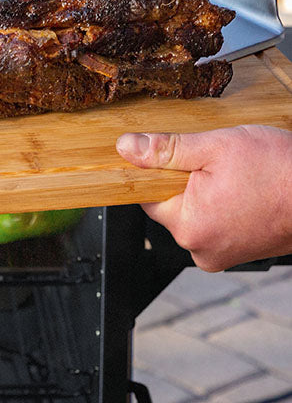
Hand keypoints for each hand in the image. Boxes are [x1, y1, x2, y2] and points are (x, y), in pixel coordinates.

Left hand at [116, 125, 291, 271]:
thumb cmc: (280, 171)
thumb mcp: (214, 147)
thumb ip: (165, 149)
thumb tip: (126, 147)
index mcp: (189, 225)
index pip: (146, 194)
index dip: (158, 171)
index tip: (177, 158)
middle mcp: (201, 248)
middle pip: (169, 205)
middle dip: (184, 182)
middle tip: (215, 166)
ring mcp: (220, 256)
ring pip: (192, 214)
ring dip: (204, 194)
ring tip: (234, 180)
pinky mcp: (237, 255)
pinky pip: (213, 225)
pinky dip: (220, 208)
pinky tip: (241, 194)